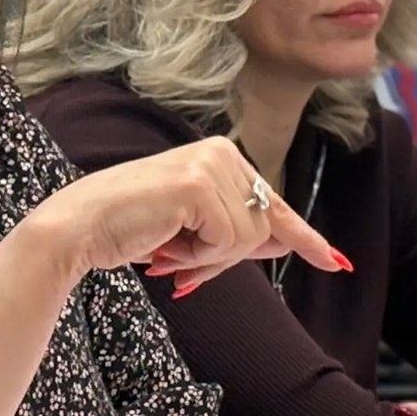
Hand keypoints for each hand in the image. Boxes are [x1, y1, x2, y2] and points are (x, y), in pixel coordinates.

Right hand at [29, 137, 345, 291]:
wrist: (79, 229)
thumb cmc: (128, 230)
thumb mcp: (192, 233)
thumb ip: (237, 234)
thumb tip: (286, 243)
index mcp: (218, 156)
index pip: (270, 203)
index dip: (304, 238)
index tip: (337, 263)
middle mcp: (220, 152)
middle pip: (262, 226)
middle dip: (225, 258)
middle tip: (176, 260)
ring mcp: (210, 166)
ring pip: (247, 237)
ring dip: (206, 258)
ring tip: (165, 247)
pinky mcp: (197, 186)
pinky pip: (227, 241)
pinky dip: (198, 256)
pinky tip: (165, 243)